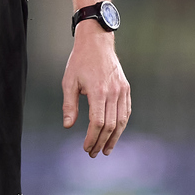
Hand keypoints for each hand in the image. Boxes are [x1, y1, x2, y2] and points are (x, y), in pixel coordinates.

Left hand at [62, 19, 130, 156]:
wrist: (96, 41)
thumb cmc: (80, 60)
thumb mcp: (69, 81)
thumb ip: (69, 105)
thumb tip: (68, 126)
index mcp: (98, 91)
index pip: (98, 123)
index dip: (92, 138)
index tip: (86, 148)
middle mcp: (113, 92)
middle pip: (110, 126)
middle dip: (101, 142)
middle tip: (93, 153)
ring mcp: (122, 90)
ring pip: (121, 121)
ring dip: (114, 138)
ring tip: (106, 149)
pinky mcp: (126, 88)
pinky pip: (126, 111)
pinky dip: (122, 125)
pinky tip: (115, 133)